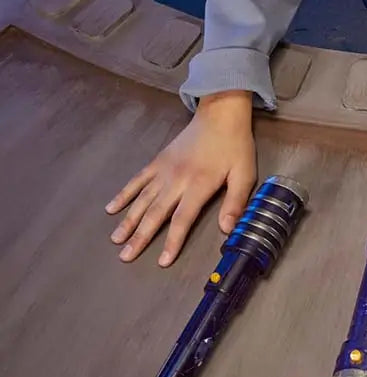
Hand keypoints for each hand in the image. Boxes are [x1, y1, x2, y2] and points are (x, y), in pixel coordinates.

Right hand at [105, 91, 256, 266]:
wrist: (220, 115)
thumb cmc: (235, 146)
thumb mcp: (245, 174)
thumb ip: (236, 202)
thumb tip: (227, 230)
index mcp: (199, 184)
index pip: (182, 219)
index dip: (172, 241)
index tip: (162, 261)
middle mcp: (176, 179)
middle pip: (155, 213)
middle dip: (140, 237)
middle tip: (125, 257)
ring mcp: (163, 170)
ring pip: (142, 199)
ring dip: (128, 220)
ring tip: (116, 240)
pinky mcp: (157, 161)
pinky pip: (137, 180)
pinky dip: (123, 194)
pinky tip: (111, 208)